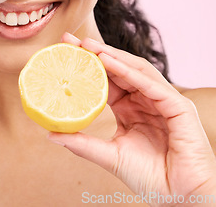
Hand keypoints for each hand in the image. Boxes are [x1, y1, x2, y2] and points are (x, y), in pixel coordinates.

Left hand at [48, 33, 215, 205]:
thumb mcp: (110, 156)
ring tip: (88, 46)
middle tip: (71, 40)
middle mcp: (145, 99)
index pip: (107, 79)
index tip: (65, 51)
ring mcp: (162, 100)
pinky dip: (128, 71)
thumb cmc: (150, 178)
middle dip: (96, 52)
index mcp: (130, 107)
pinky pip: (150, 84)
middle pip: (119, 68)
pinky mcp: (177, 106)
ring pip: (135, 70)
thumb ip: (83, 144)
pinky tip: (108, 62)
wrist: (181, 198)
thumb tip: (50, 134)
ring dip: (111, 55)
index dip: (87, 64)